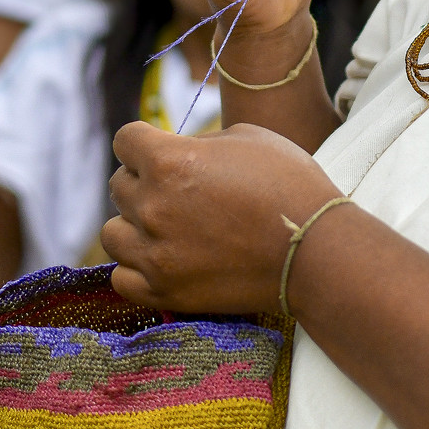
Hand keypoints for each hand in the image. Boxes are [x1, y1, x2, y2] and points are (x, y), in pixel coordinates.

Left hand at [102, 121, 341, 314]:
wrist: (316, 250)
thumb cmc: (289, 185)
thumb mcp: (246, 138)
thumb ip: (198, 143)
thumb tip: (177, 153)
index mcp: (169, 161)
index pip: (124, 140)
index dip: (143, 142)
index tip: (160, 151)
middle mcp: (152, 205)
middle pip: (119, 185)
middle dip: (143, 182)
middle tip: (178, 191)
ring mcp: (155, 252)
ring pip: (112, 233)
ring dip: (133, 226)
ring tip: (165, 228)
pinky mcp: (165, 291)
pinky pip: (122, 278)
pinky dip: (136, 268)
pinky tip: (160, 260)